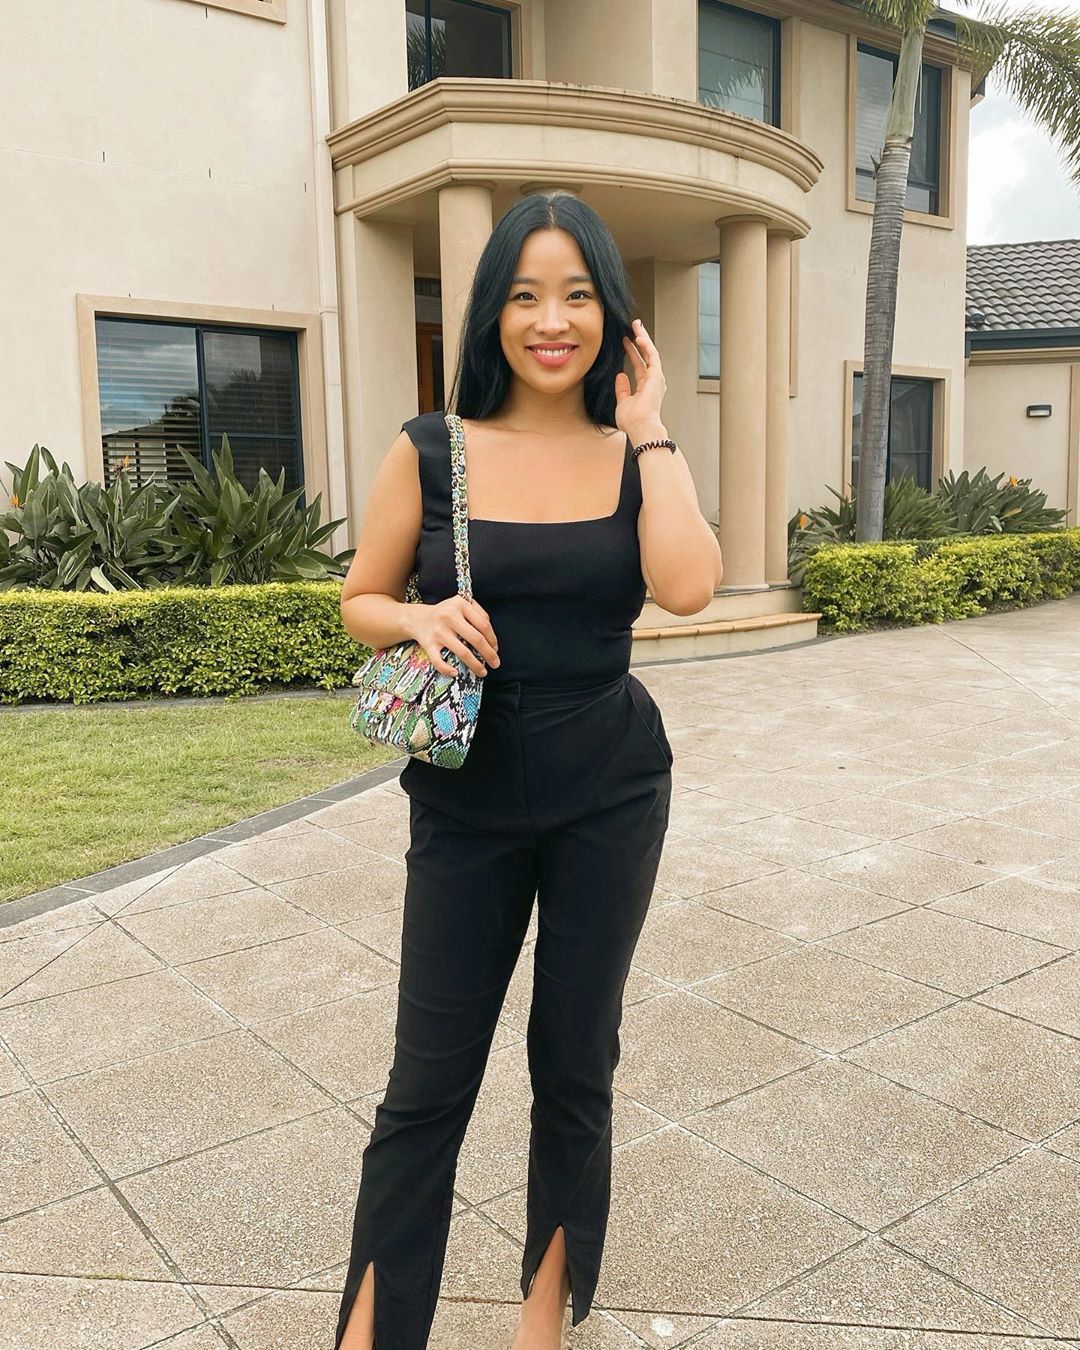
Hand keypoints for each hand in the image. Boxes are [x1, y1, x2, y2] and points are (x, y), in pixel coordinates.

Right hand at [409, 595, 500, 678]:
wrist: (418, 618)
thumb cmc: (446, 613)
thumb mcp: (461, 605)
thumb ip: (478, 614)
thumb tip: (492, 640)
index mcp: (460, 604)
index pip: (484, 624)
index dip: (493, 639)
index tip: (496, 649)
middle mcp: (449, 616)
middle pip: (476, 639)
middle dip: (489, 654)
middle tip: (495, 663)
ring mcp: (438, 631)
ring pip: (462, 652)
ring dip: (475, 665)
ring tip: (482, 672)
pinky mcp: (428, 643)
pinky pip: (438, 661)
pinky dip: (447, 669)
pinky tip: (456, 673)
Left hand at [615, 318, 667, 442]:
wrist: (641, 427)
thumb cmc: (633, 421)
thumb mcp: (623, 403)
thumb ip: (622, 389)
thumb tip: (620, 376)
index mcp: (645, 388)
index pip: (639, 366)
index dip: (633, 353)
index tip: (626, 342)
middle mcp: (653, 381)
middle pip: (646, 356)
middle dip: (640, 341)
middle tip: (634, 327)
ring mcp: (656, 378)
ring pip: (650, 352)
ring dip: (643, 338)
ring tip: (637, 325)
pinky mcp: (657, 375)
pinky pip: (651, 356)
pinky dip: (646, 345)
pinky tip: (639, 336)